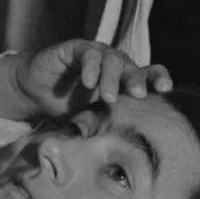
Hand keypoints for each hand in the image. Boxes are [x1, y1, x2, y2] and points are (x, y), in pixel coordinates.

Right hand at [10, 39, 170, 118]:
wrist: (33, 91)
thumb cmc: (66, 107)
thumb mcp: (92, 118)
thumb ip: (109, 123)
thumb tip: (129, 150)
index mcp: (122, 80)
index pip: (148, 74)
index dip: (158, 78)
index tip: (166, 89)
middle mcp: (113, 65)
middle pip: (132, 67)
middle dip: (136, 80)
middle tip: (139, 95)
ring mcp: (96, 54)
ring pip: (112, 59)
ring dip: (112, 78)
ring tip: (108, 98)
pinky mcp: (75, 48)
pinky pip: (89, 53)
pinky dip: (91, 67)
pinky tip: (88, 82)